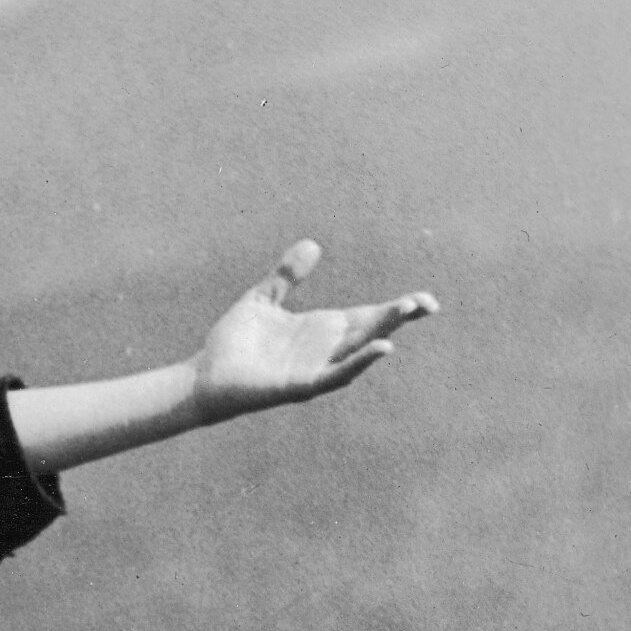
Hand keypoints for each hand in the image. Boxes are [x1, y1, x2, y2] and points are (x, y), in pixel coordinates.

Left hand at [192, 241, 437, 421]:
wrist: (204, 377)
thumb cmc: (235, 342)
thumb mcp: (263, 300)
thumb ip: (287, 276)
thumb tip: (312, 245)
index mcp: (322, 329)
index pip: (368, 316)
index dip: (396, 309)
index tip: (424, 300)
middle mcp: (325, 349)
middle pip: (371, 330)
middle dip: (397, 317)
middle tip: (426, 303)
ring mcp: (316, 368)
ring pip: (358, 351)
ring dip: (383, 334)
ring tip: (406, 313)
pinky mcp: (301, 385)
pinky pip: (336, 375)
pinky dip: (359, 362)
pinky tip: (380, 349)